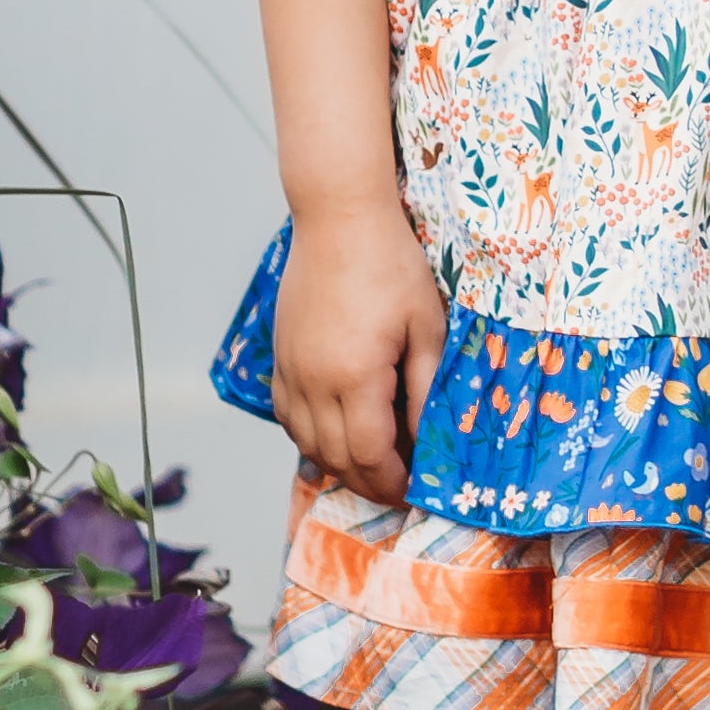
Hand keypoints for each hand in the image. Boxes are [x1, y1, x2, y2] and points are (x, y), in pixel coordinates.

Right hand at [271, 193, 446, 505]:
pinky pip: (287, 416)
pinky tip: (334, 435)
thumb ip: (425, 387)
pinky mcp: (280, 355)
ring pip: (306, 442)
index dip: (391, 482)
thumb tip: (429, 438)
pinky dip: (310, 437)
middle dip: (368, 483)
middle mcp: (314, 381)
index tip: (413, 490)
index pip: (370, 454)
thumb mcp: (425, 326)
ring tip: (370, 468)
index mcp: (355, 376)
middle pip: (336, 457)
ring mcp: (291, 369)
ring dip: (338, 464)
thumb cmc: (391, 265)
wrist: (338, 218)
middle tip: (397, 488)